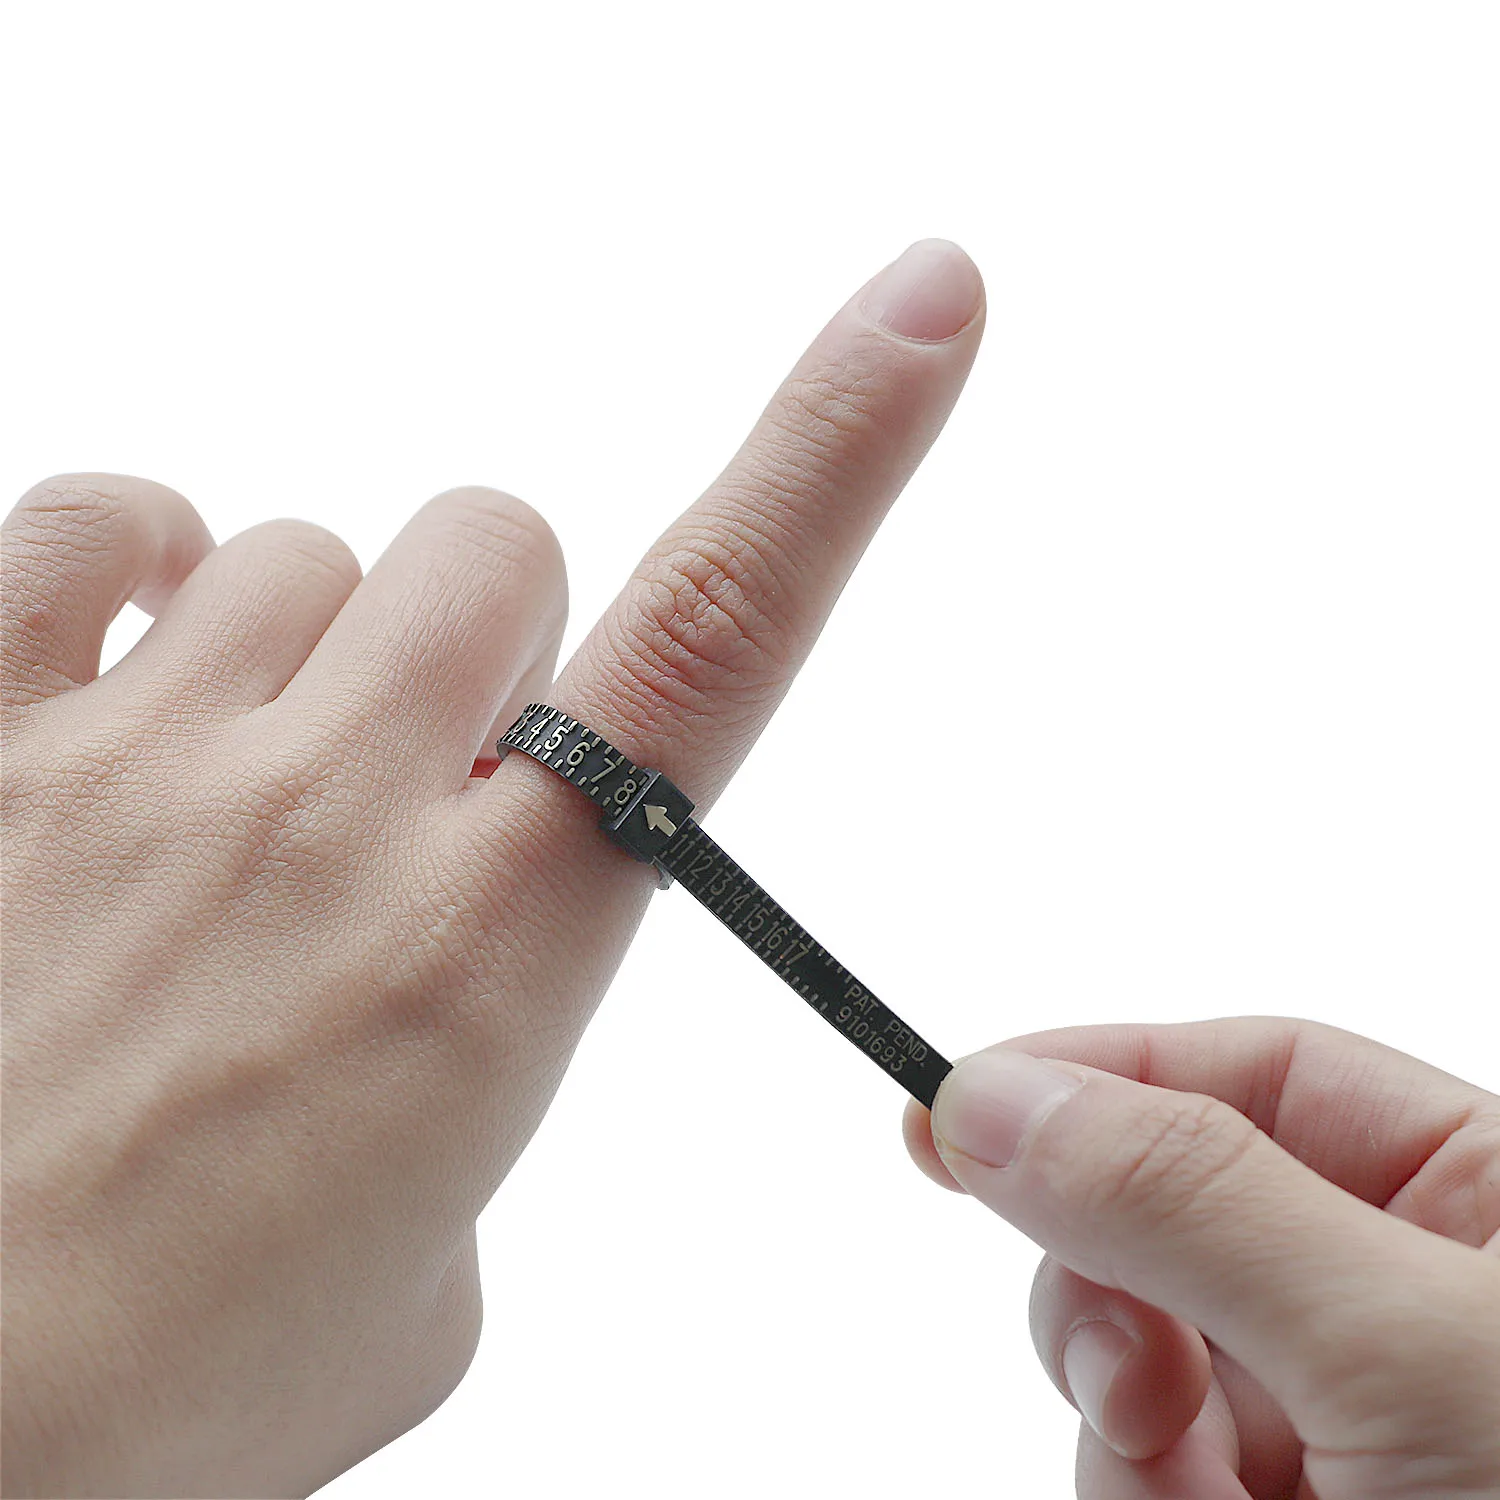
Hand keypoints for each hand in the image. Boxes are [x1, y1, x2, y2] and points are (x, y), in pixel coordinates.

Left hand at [1, 240, 983, 1496]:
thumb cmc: (171, 1381)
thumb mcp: (420, 1262)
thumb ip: (466, 1067)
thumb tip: (422, 979)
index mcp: (495, 950)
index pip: (716, 640)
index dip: (837, 449)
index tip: (923, 311)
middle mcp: (337, 813)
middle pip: (495, 547)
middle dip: (489, 638)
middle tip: (423, 772)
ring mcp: (146, 763)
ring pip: (313, 543)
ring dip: (326, 638)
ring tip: (252, 784)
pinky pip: (95, 521)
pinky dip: (142, 558)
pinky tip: (138, 657)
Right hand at [903, 1018, 1499, 1497]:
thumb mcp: (1399, 1348)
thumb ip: (1185, 1196)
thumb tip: (990, 1093)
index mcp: (1480, 1197)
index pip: (1245, 1073)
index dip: (1089, 1075)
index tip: (940, 1108)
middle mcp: (1401, 1299)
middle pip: (1164, 1217)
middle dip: (1111, 1293)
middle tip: (1129, 1384)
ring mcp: (1339, 1423)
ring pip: (1140, 1363)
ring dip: (1130, 1434)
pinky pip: (1149, 1474)